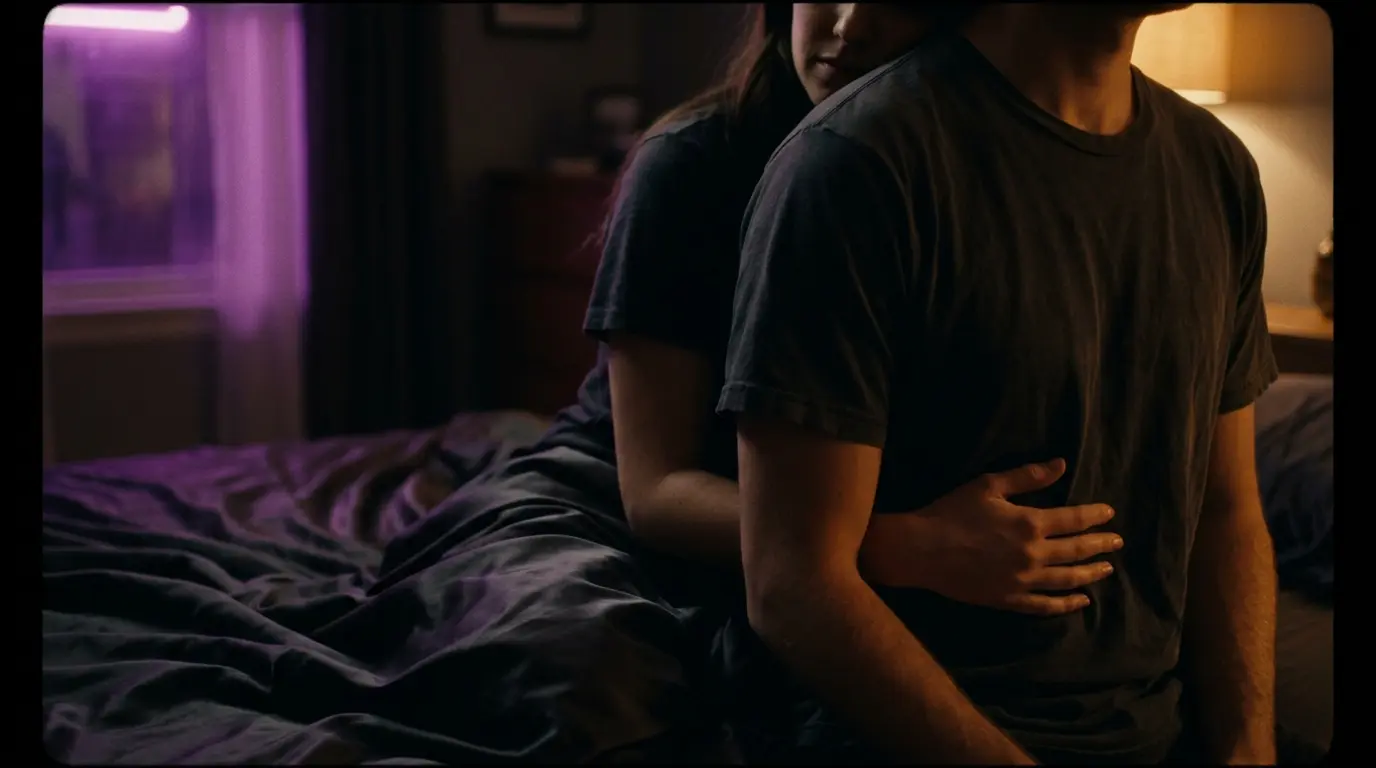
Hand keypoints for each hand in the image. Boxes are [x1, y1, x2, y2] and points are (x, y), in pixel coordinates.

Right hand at [859, 458, 1122, 614]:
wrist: (922, 550)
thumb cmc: (952, 512)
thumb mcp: (989, 486)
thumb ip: (1027, 477)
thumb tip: (1061, 464)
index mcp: (1030, 524)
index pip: (1073, 520)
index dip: (1094, 516)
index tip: (1109, 514)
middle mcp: (1034, 555)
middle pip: (1076, 550)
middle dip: (1100, 545)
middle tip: (1117, 542)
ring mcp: (1023, 581)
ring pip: (1067, 579)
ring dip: (1090, 574)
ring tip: (1107, 570)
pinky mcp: (1009, 600)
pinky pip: (1045, 605)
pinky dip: (1066, 604)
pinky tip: (1080, 601)